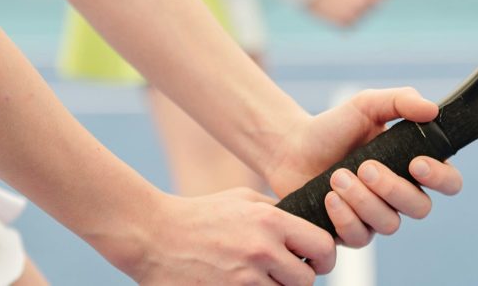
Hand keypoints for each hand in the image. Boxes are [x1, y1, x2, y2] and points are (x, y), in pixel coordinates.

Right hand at [117, 188, 334, 284]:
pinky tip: (242, 282)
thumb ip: (278, 211)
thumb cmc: (200, 215)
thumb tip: (307, 225)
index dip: (324, 256)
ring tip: (257, 275)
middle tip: (284, 271)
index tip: (314, 259)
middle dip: (299, 278)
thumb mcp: (243, 199)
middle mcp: (262, 250)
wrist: (154, 236)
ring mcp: (244, 279)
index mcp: (271, 221)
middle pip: (307, 280)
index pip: (323, 247)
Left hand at [266, 88, 463, 247]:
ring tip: (337, 177)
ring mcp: (377, 216)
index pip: (448, 181)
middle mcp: (400, 195)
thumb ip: (401, 101)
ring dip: (364, 201)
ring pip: (390, 224)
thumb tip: (432, 110)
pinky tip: (329, 198)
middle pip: (420, 208)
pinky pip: (360, 238)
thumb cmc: (334, 126)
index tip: (417, 164)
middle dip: (393, 188)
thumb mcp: (366, 105)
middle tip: (365, 166)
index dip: (441, 178)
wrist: (291, 148)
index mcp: (412, 165)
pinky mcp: (351, 232)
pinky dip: (345, 218)